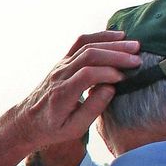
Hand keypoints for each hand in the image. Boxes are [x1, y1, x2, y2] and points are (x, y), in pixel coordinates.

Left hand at [0, 31, 138, 165]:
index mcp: (61, 94)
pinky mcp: (62, 62)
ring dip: (112, 43)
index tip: (124, 79)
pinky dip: (99, 36)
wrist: (27, 121)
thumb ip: (92, 109)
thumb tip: (111, 88)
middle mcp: (59, 76)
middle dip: (116, 54)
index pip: (87, 75)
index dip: (109, 73)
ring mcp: (60, 66)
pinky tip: (118, 36)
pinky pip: (80, 43)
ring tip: (134, 45)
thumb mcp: (73, 129)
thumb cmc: (52, 128)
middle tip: (138, 58)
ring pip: (85, 46)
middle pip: (88, 56)